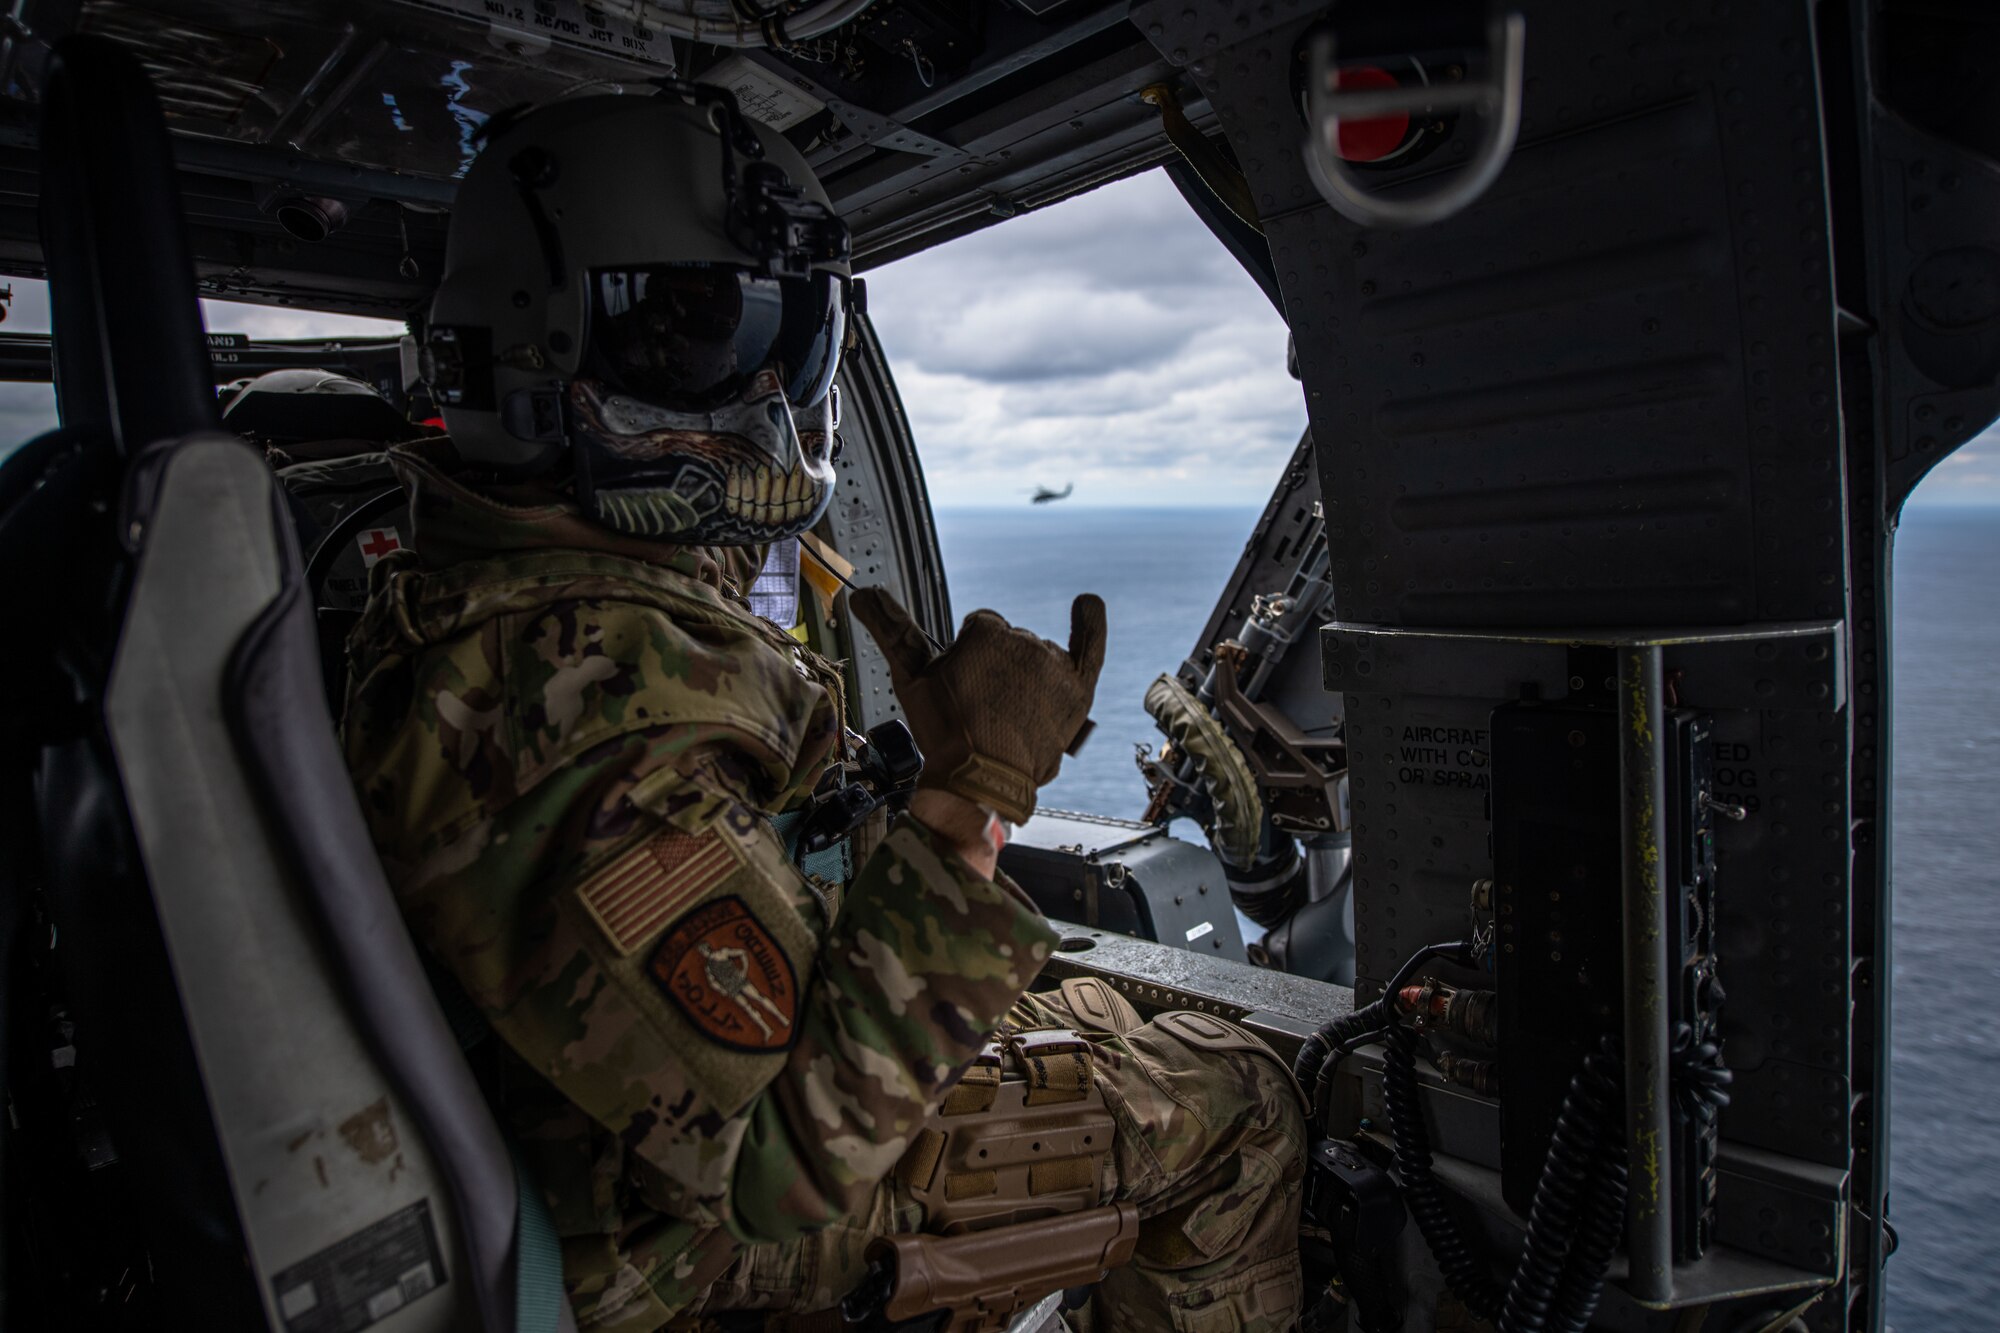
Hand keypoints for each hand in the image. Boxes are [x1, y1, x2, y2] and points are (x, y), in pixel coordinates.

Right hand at [848, 588, 1105, 826]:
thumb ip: (891, 630)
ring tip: (1012, 715)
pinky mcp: (1077, 688)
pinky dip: (1090, 621)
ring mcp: (1053, 664)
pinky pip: (1090, 645)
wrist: (980, 782)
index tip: (965, 692)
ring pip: (1039, 655)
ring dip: (1029, 675)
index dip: (970, 662)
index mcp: (986, 632)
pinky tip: (1087, 602)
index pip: (981, 631)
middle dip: (998, 670)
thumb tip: (862, 595)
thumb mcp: (912, 678)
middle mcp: (1024, 640)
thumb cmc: (944, 733)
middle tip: (986, 710)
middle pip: (1010, 643)